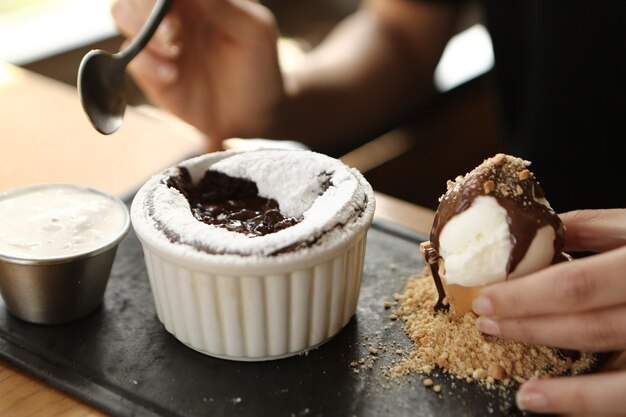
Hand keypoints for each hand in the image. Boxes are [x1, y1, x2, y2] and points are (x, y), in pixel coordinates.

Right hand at [111, 0, 284, 141]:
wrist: (253, 114)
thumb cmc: (258, 65)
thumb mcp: (254, 31)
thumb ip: (224, 3)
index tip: (172, 4)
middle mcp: (173, 11)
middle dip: (147, 8)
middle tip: (175, 33)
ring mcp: (158, 38)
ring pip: (122, 13)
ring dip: (141, 30)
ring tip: (172, 53)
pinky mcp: (149, 70)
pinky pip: (130, 56)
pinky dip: (145, 63)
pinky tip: (172, 76)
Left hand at [472, 209, 625, 413]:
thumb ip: (598, 229)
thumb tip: (541, 233)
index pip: (578, 283)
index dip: (526, 295)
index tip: (485, 297)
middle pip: (588, 326)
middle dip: (528, 327)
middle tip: (486, 325)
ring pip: (619, 372)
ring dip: (566, 390)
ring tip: (523, 393)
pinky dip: (592, 404)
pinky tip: (552, 404)